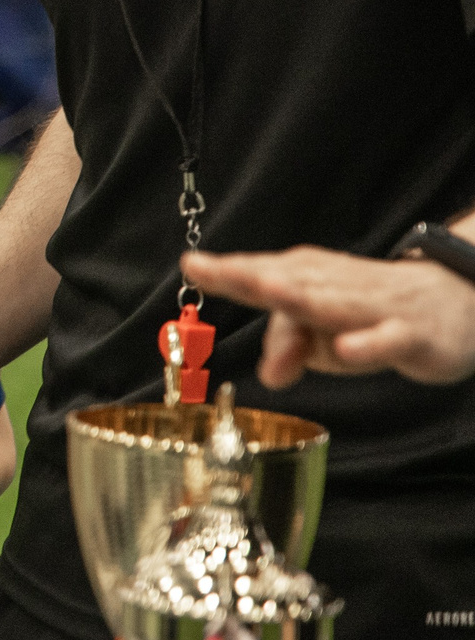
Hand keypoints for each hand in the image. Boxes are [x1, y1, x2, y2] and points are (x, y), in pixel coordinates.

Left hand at [185, 245, 474, 386]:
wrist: (457, 298)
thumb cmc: (373, 312)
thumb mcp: (326, 331)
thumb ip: (290, 345)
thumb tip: (268, 376)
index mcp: (310, 279)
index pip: (262, 271)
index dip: (226, 269)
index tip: (192, 264)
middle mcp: (337, 286)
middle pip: (287, 280)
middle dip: (248, 275)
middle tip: (208, 268)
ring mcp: (375, 308)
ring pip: (332, 302)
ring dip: (298, 297)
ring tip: (265, 289)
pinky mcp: (411, 334)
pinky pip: (387, 339)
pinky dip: (366, 343)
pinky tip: (345, 348)